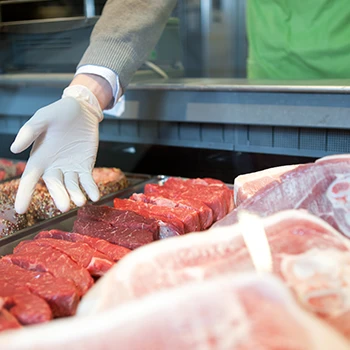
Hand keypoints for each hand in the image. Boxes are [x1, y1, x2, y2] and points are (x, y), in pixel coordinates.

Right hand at [11, 85, 103, 213]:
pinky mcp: (85, 166)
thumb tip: (14, 148)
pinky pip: (87, 181)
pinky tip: (95, 196)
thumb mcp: (42, 118)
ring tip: (80, 201)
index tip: (21, 210)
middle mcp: (54, 167)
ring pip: (72, 186)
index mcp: (39, 158)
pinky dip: (91, 189)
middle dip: (59, 196)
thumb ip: (29, 132)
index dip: (24, 194)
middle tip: (64, 206)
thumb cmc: (58, 113)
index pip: (29, 180)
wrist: (82, 109)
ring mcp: (71, 169)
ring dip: (76, 194)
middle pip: (55, 186)